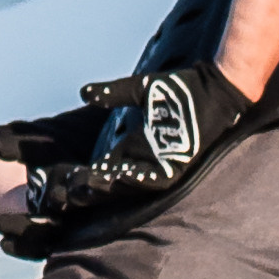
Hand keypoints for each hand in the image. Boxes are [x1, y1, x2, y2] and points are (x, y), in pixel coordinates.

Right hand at [75, 59, 252, 185]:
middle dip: (93, 187)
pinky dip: (139, 180)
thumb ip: (114, 93)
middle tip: (72, 191)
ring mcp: (162, 164)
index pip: (105, 167)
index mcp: (135, 146)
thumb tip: (85, 93)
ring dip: (111, 186)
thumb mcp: (139, 91)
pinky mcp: (179, 165)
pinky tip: (121, 177)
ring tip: (91, 187)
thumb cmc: (181, 90)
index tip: (66, 177)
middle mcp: (145, 159)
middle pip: (114, 181)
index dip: (86, 173)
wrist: (212, 87)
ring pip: (131, 184)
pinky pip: (156, 179)